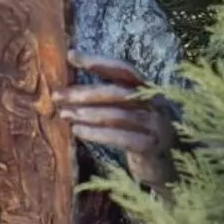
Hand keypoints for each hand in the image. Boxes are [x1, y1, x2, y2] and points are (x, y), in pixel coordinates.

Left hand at [55, 55, 173, 188]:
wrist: (165, 168)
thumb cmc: (138, 135)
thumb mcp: (128, 112)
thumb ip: (108, 99)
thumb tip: (69, 90)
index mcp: (148, 90)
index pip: (123, 70)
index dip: (98, 62)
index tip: (71, 56)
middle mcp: (155, 104)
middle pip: (117, 92)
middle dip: (84, 93)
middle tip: (58, 96)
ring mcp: (156, 126)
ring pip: (117, 115)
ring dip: (86, 113)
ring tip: (64, 114)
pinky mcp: (151, 147)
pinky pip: (121, 138)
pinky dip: (96, 133)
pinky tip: (78, 131)